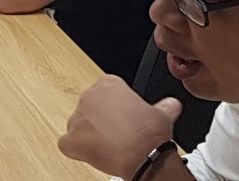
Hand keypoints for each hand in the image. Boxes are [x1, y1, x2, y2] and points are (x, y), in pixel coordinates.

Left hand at [57, 74, 180, 174]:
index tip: (123, 117)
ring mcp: (78, 118)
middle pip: (90, 107)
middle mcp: (90, 96)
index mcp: (109, 83)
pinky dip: (75, 149)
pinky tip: (89, 153)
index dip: (115, 107)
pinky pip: (66, 143)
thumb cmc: (151, 133)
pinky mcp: (71, 140)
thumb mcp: (163, 111)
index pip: (106, 92)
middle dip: (101, 120)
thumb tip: (172, 104)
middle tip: (116, 132)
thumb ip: (165, 104)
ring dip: (88, 134)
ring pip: (77, 124)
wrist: (145, 154)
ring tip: (107, 145)